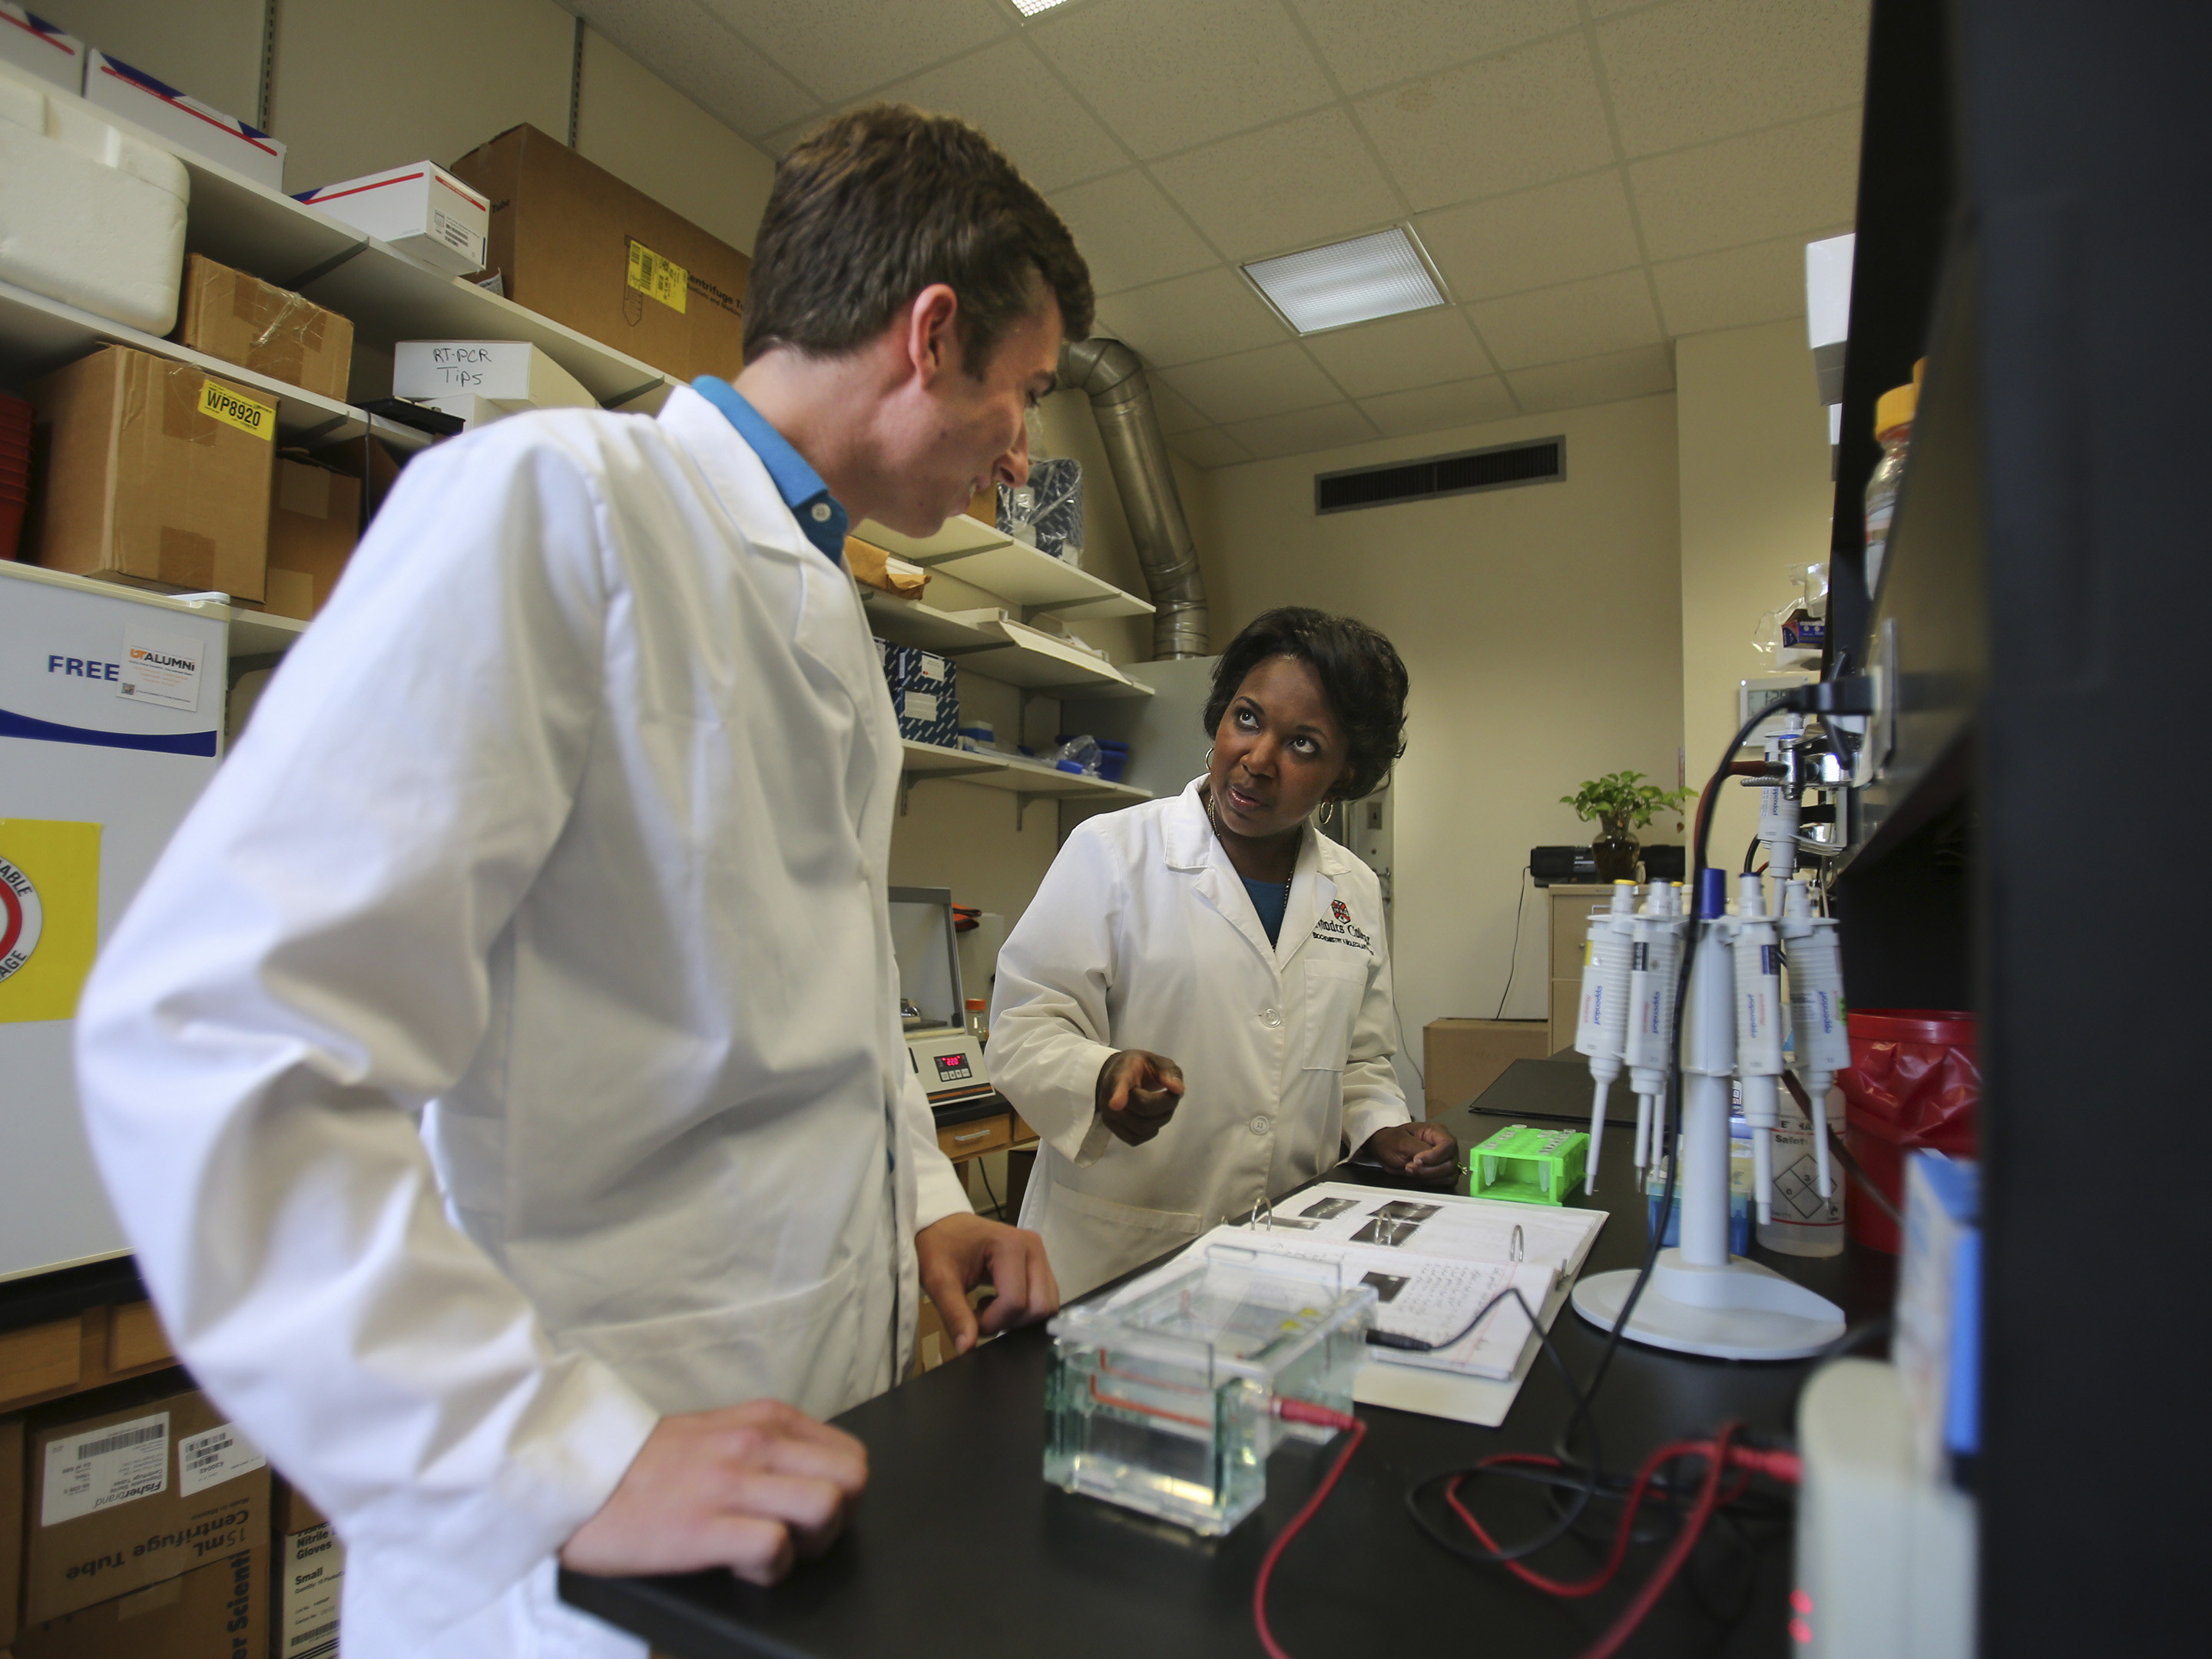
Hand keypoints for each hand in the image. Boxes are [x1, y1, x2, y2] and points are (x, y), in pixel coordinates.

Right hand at [559, 1400, 866, 1584]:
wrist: (575, 1473)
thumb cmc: (647, 1464)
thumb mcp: (721, 1433)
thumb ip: (767, 1447)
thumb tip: (814, 1480)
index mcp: (765, 1419)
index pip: (851, 1453)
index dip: (844, 1492)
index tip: (814, 1512)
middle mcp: (756, 1443)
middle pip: (852, 1479)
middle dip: (841, 1519)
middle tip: (803, 1538)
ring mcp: (731, 1483)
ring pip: (826, 1507)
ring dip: (812, 1544)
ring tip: (775, 1552)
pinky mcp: (703, 1526)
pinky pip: (775, 1548)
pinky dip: (771, 1568)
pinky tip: (743, 1566)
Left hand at [915, 1211, 1059, 1356]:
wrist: (942, 1225)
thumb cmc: (939, 1246)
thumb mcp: (939, 1280)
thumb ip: (955, 1314)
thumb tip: (967, 1349)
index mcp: (1011, 1245)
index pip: (1014, 1302)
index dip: (991, 1322)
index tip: (968, 1318)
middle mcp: (1033, 1247)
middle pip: (1039, 1306)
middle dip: (1010, 1322)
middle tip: (982, 1315)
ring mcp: (1040, 1255)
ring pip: (1046, 1306)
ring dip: (1019, 1318)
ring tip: (991, 1308)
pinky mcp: (1041, 1264)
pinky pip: (1044, 1299)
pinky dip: (1025, 1310)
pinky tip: (1000, 1301)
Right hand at [1093, 1049, 1185, 1145]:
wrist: (1120, 1075)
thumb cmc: (1141, 1068)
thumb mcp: (1158, 1062)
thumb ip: (1170, 1072)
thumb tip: (1178, 1090)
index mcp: (1121, 1073)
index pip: (1118, 1085)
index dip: (1118, 1095)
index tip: (1116, 1105)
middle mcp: (1108, 1096)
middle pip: (1144, 1108)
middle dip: (1167, 1103)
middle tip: (1173, 1094)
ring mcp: (1109, 1116)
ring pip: (1142, 1127)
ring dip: (1162, 1118)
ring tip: (1163, 1104)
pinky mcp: (1114, 1131)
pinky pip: (1136, 1139)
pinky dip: (1151, 1130)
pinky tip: (1152, 1116)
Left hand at [1361, 1122, 1460, 1188]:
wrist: (1385, 1149)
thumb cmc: (1392, 1141)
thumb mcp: (1401, 1141)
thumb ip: (1417, 1148)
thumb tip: (1430, 1157)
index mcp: (1436, 1131)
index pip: (1448, 1144)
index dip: (1435, 1155)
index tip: (1417, 1160)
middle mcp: (1444, 1145)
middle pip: (1450, 1162)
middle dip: (1429, 1169)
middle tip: (1410, 1166)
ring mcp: (1445, 1158)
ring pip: (1450, 1173)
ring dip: (1430, 1176)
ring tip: (1412, 1170)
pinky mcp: (1443, 1171)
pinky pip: (1447, 1181)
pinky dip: (1434, 1182)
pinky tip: (1421, 1177)